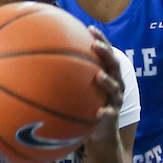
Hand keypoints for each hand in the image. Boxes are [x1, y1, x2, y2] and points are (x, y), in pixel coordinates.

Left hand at [84, 29, 123, 148]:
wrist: (102, 133)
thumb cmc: (90, 105)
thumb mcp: (83, 88)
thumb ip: (73, 74)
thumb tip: (47, 58)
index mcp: (109, 74)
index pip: (108, 53)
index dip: (102, 40)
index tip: (90, 28)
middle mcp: (116, 84)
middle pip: (115, 65)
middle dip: (106, 54)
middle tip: (95, 45)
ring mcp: (116, 101)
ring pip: (115, 88)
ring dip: (107, 81)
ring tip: (99, 76)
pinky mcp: (112, 117)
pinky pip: (109, 114)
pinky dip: (104, 112)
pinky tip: (97, 112)